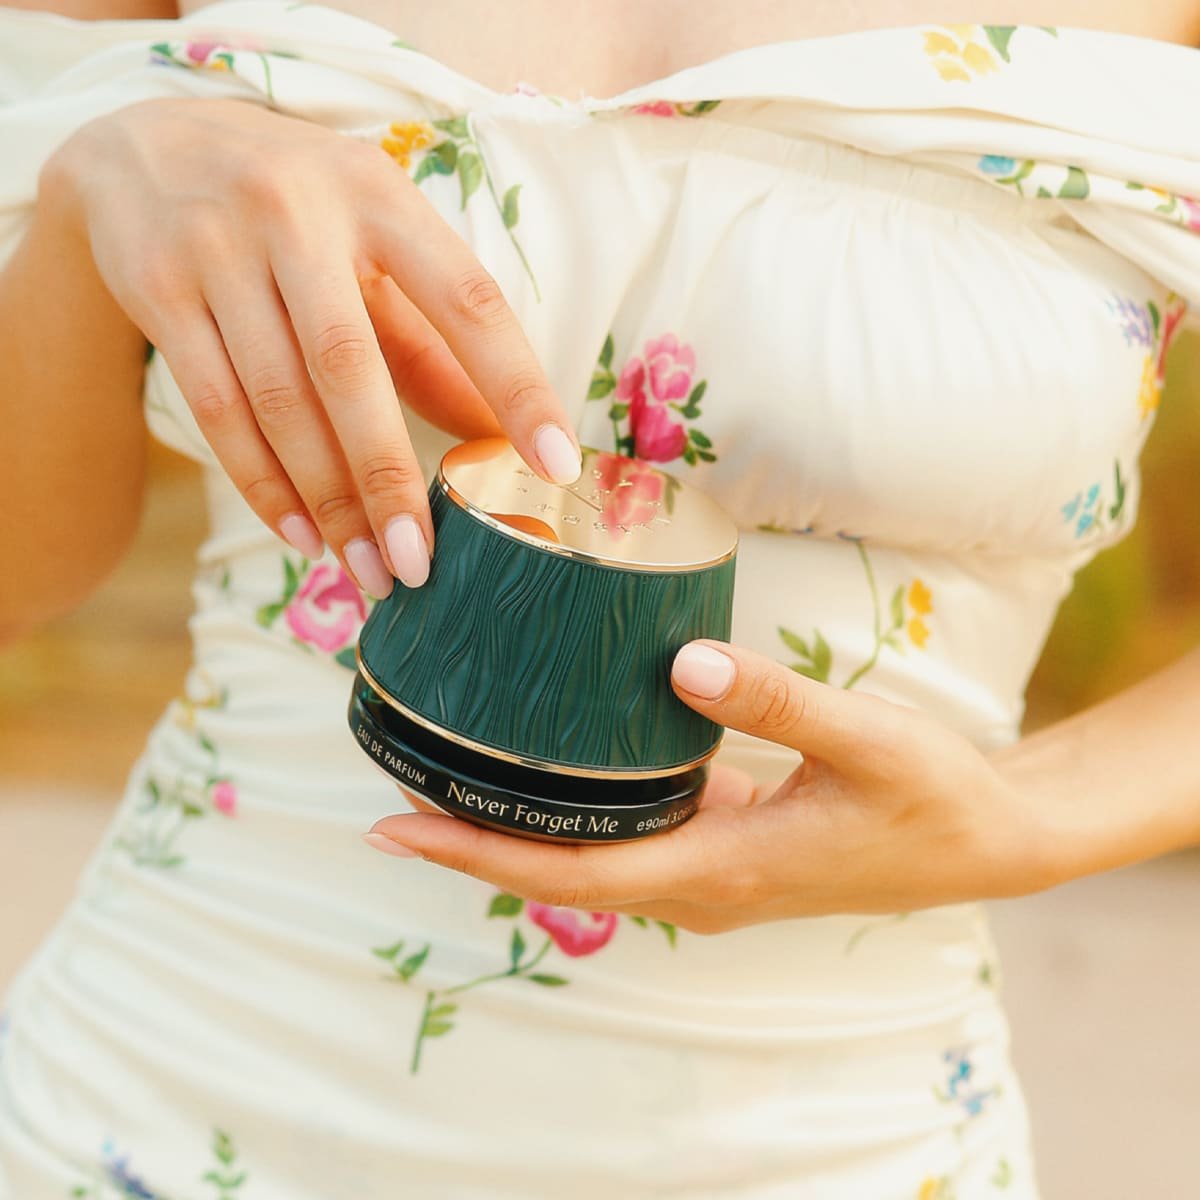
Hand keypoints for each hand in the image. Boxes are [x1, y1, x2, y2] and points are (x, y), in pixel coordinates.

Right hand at [46, 97, 581, 596]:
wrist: (141, 145)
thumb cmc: (296, 209)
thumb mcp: (372, 244)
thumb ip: (429, 339)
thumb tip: (492, 436)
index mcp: (379, 197)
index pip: (467, 301)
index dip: (517, 386)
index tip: (556, 464)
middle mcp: (296, 214)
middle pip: (350, 369)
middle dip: (389, 478)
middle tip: (421, 563)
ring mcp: (217, 250)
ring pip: (280, 402)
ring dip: (329, 502)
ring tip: (372, 570)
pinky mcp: (158, 291)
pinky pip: (217, 411)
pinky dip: (264, 486)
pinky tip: (305, 538)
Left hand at [363, 641, 1060, 932]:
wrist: (985, 840)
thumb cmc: (932, 800)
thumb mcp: (865, 742)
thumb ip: (776, 700)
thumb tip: (681, 662)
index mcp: (718, 868)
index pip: (569, 870)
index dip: (478, 852)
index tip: (394, 824)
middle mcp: (697, 880)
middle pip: (557, 868)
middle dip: (471, 837)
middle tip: (390, 780)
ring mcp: (708, 865)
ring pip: (587, 852)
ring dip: (515, 822)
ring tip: (446, 768)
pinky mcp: (723, 839)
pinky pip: (627, 830)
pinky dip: (574, 804)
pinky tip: (552, 758)